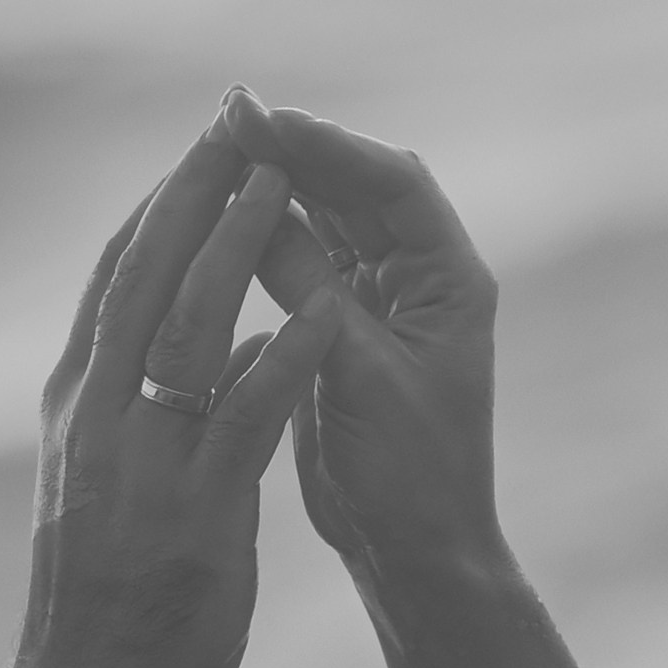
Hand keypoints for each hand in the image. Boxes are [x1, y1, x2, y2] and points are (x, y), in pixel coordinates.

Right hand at [12, 108, 340, 667]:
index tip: (193, 160)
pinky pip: (241, 421)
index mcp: (77, 412)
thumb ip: (151, 421)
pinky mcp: (194, 514)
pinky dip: (278, 361)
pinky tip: (318, 314)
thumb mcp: (110, 494)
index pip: (112, 288)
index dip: (154, 215)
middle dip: (187, 199)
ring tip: (271, 184)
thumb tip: (208, 356)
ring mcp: (141, 465)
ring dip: (232, 251)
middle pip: (141, 283)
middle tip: (231, 128)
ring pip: (184, 332)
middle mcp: (97, 422)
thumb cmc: (104, 602)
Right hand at [222, 88, 499, 572]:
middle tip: (226, 119)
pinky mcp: (344, 336)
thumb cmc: (409, 475)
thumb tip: (256, 207)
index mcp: (449, 282)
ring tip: (218, 154)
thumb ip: (312, 292)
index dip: (327, 146)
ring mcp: (383, 305)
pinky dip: (269, 242)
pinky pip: (306, 268)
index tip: (261, 121)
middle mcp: (421, 281)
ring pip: (330, 223)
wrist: (412, 548)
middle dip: (296, 153)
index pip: (393, 184)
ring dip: (279, 189)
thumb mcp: (358, 378)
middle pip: (359, 190)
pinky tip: (226, 222)